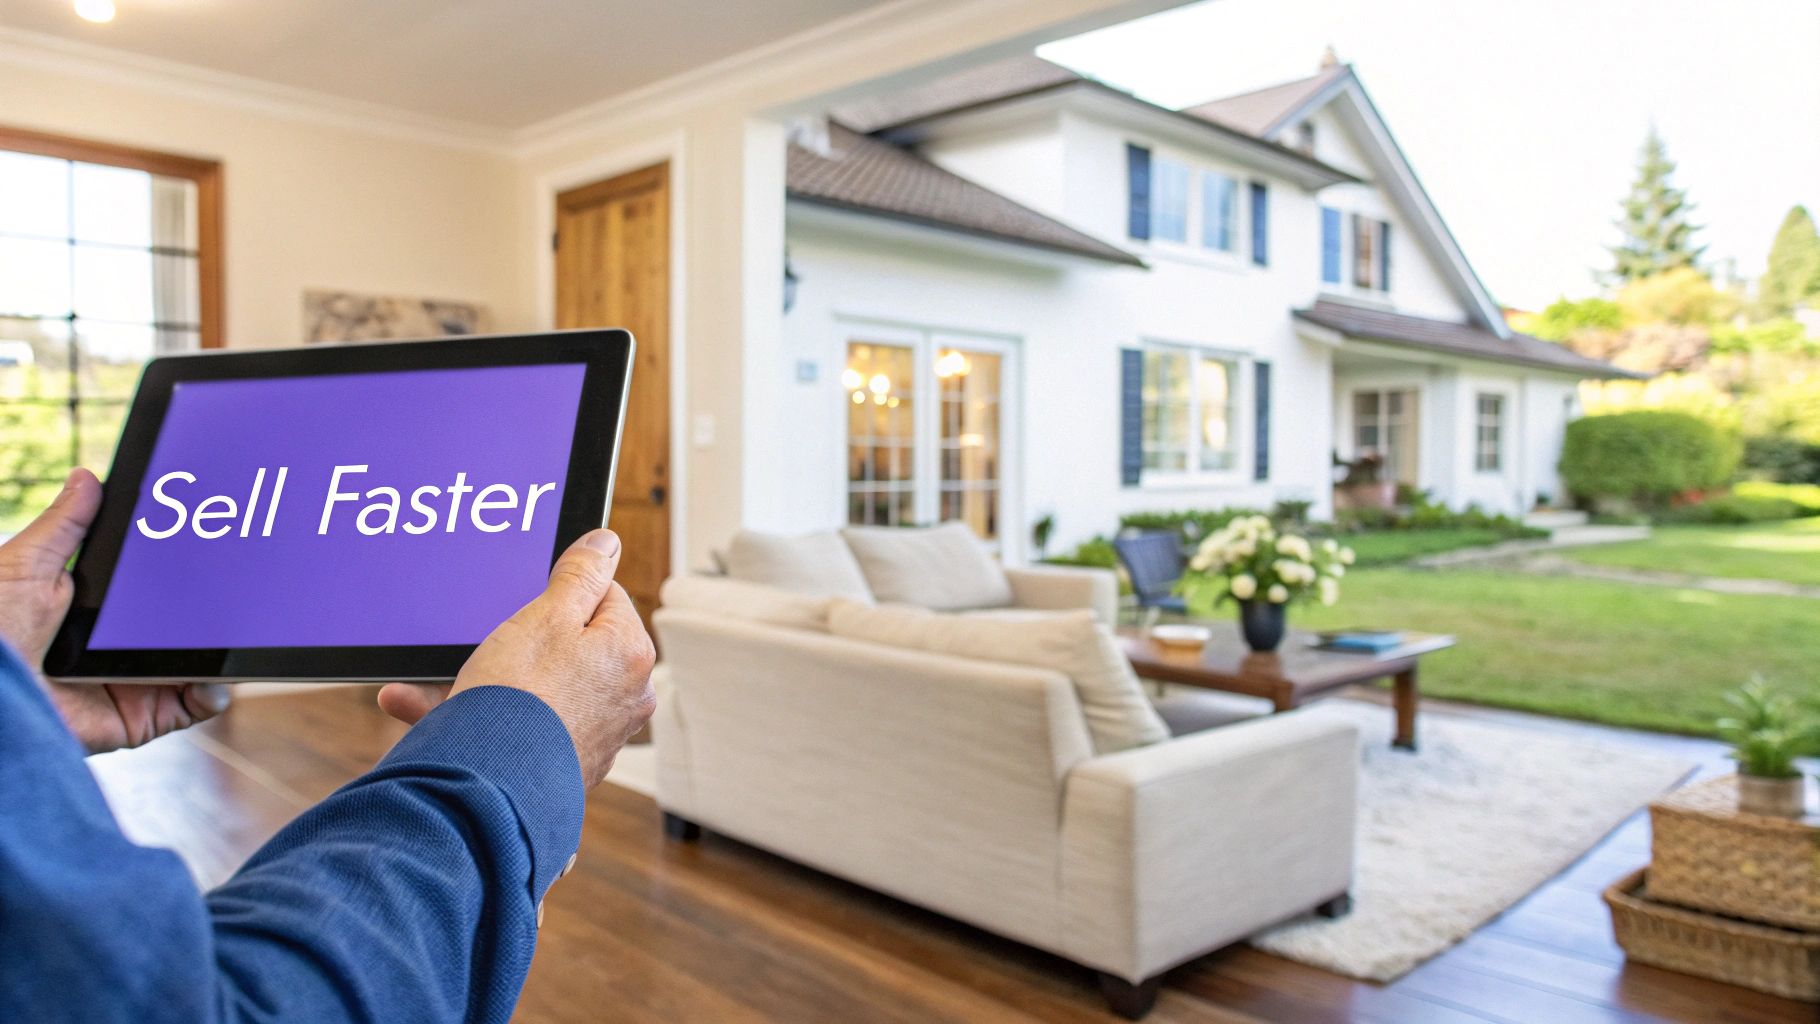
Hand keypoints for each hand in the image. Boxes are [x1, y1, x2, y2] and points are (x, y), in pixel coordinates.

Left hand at [0, 468, 231, 753]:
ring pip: (197, 664)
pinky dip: (214, 691)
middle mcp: (117, 649)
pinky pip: (192, 705)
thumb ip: (65, 526)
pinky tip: (214, 674)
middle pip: (183, 628)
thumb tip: (87, 477)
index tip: (213, 557)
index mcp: (94, 612)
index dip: (186, 578)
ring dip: (224, 651)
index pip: (152, 593)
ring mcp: (132, 683)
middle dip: (216, 614)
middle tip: (239, 595)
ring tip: (237, 635)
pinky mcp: (140, 717)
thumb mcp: (26, 565)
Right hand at [378, 530, 655, 787]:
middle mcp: (625, 696)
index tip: (527, 602)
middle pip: (571, 643)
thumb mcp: (547, 615)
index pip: (605, 598)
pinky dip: (478, 714)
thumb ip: (581, 574)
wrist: (490, 788)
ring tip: (435, 677)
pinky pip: (519, 724)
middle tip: (485, 638)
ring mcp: (595, 734)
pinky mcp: (561, 762)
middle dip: (519, 637)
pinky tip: (424, 708)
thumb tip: (606, 542)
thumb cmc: (521, 697)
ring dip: (485, 678)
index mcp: (631, 653)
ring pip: (536, 687)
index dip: (560, 594)